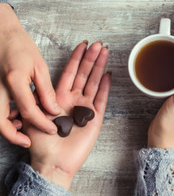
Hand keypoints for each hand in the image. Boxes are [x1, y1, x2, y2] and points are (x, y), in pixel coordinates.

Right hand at [0, 3, 60, 147]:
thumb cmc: (21, 47)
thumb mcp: (39, 66)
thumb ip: (46, 90)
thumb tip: (53, 110)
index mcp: (14, 81)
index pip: (30, 110)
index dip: (42, 123)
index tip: (53, 129)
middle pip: (1, 122)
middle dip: (13, 136)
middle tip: (28, 141)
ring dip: (7, 128)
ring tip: (24, 131)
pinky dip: (4, 118)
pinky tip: (17, 117)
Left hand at [20, 41, 110, 189]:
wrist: (53, 161)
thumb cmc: (42, 142)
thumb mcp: (32, 116)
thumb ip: (38, 98)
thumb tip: (39, 82)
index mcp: (59, 97)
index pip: (70, 72)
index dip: (76, 58)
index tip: (83, 45)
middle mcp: (73, 99)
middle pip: (84, 74)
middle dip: (91, 58)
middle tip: (99, 44)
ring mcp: (85, 107)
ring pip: (94, 82)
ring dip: (100, 67)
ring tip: (106, 52)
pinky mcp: (95, 117)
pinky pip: (101, 99)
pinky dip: (105, 87)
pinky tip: (109, 75)